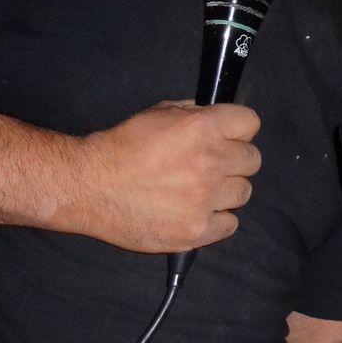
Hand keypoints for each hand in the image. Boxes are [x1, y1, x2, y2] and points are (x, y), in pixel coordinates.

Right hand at [74, 101, 260, 251]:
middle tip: (212, 166)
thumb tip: (217, 115)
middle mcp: (210, 162)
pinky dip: (217, 220)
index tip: (229, 137)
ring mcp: (205, 199)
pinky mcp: (196, 230)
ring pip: (243, 192)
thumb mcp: (159, 113)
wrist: (89, 186)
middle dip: (235, 160)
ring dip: (226, 191)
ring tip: (200, 191)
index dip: (239, 129)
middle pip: (252, 160)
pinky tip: (196, 213)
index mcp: (203, 128)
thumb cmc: (121, 147)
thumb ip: (194, 112)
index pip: (250, 122)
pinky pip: (230, 225)